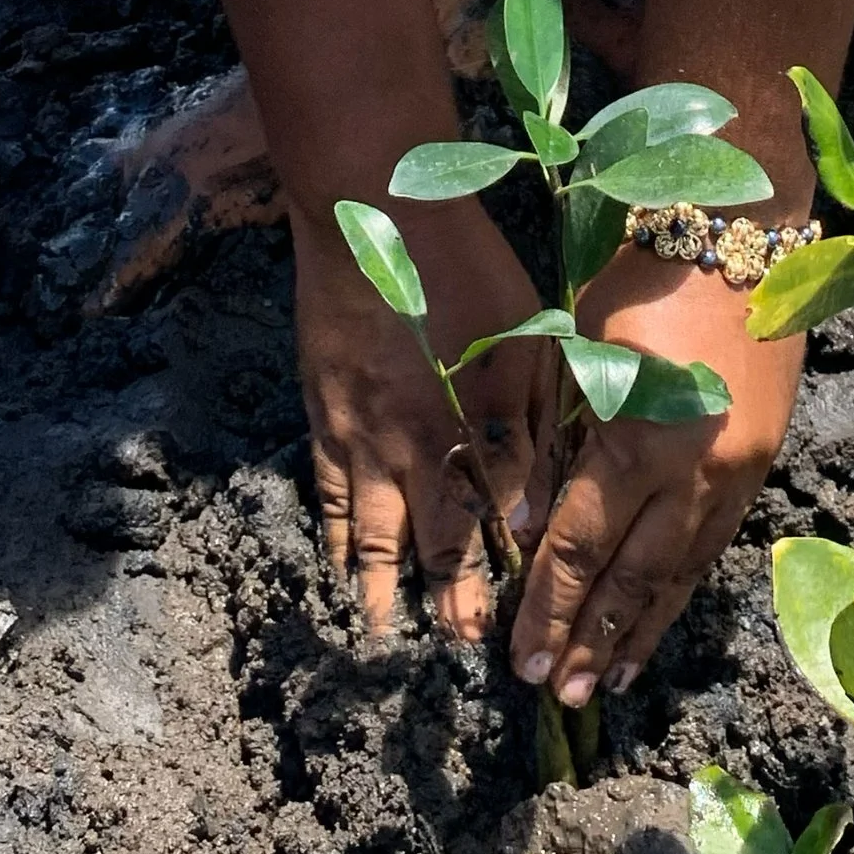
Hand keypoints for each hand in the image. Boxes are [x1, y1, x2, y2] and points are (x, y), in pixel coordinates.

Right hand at [295, 203, 555, 641]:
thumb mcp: (523, 339)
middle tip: (449, 644)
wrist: (368, 209)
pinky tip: (334, 555)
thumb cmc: (462, 265)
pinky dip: (331, 529)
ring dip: (375, 582)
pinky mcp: (320, 406)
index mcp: (457, 432)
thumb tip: (532, 512)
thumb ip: (529, 428)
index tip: (496, 628)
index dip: (485, 580)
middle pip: (420, 540)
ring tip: (379, 628)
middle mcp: (403, 447)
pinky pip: (325, 487)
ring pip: (364, 527)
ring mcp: (354, 431)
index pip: (475, 527)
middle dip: (437, 597)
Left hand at [512, 250, 806, 706]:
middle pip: (630, 577)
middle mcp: (691, 472)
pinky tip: (660, 620)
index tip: (521, 655)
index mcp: (636, 439)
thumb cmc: (643, 281)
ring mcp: (733, 475)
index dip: (547, 606)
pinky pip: (713, 547)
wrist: (743, 237)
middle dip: (588, 638)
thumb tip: (533, 522)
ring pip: (678, 574)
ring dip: (638, 632)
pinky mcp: (758, 466)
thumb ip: (560, 438)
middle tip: (555, 693)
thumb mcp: (583, 351)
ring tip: (606, 683)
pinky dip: (681, 592)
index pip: (580, 546)